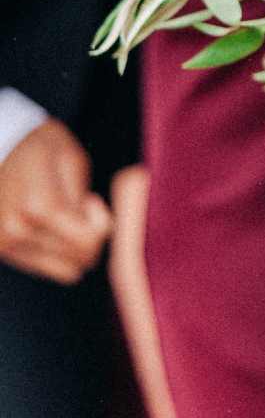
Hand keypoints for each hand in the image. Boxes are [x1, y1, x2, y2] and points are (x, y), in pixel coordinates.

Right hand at [0, 119, 111, 282]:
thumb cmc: (41, 147)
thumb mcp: (72, 160)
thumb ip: (85, 198)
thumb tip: (97, 230)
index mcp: (40, 205)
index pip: (88, 243)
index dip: (101, 224)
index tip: (91, 202)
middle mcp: (18, 231)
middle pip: (77, 262)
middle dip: (89, 237)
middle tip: (79, 207)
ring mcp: (4, 244)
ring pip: (61, 270)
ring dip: (71, 247)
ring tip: (62, 215)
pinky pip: (42, 266)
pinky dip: (53, 250)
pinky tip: (46, 223)